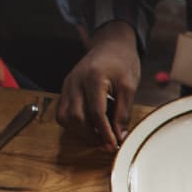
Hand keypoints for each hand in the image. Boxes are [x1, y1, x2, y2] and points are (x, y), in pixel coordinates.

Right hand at [57, 21, 139, 151]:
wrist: (110, 45)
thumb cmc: (122, 62)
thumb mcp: (129, 86)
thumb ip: (123, 112)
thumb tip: (119, 136)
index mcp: (93, 78)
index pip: (96, 112)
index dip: (104, 132)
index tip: (113, 146)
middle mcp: (75, 82)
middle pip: (76, 118)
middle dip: (91, 136)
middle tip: (107, 144)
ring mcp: (67, 85)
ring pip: (65, 117)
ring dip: (80, 132)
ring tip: (99, 137)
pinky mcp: (65, 89)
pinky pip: (62, 112)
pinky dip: (73, 124)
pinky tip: (89, 127)